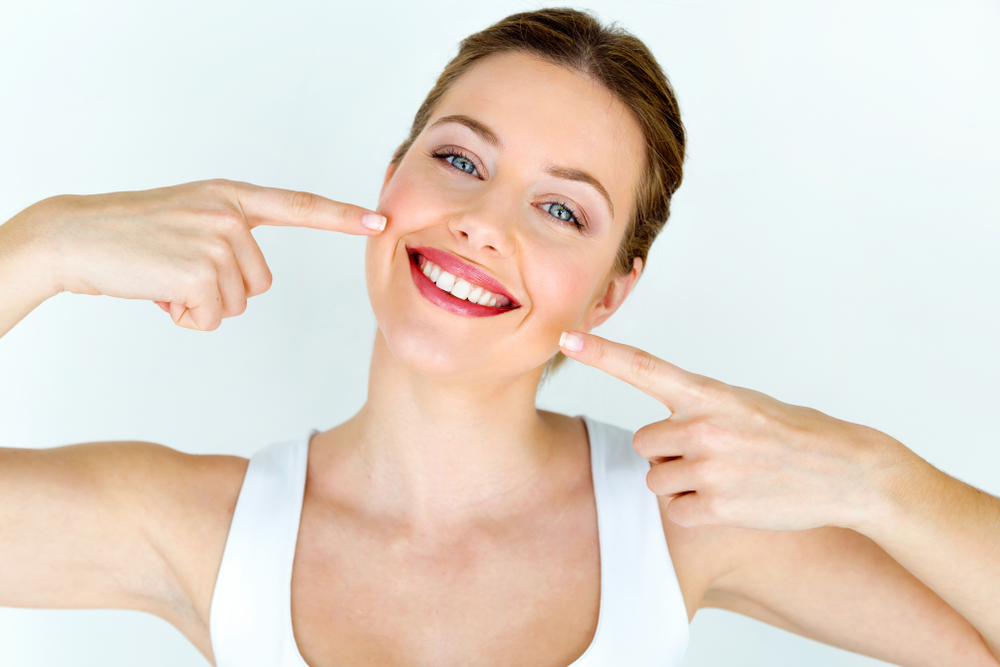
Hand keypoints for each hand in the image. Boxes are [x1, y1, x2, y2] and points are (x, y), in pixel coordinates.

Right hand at [24, 179, 385, 330]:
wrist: (75, 237)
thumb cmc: (132, 235)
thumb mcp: (189, 218)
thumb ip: (229, 235)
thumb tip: (250, 281)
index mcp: (231, 197)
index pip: (297, 205)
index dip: (340, 216)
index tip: (379, 221)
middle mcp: (230, 215)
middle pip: (261, 283)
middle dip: (222, 290)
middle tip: (177, 270)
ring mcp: (216, 241)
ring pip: (239, 303)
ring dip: (202, 304)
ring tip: (165, 277)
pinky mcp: (199, 271)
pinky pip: (213, 318)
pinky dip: (186, 317)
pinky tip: (159, 292)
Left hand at [559, 331, 908, 530]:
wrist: (848, 471)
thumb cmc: (792, 434)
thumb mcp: (743, 404)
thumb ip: (697, 408)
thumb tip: (656, 431)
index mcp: (710, 393)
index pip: (644, 368)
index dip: (602, 353)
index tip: (566, 337)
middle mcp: (705, 427)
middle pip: (645, 443)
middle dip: (667, 452)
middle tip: (710, 454)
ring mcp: (711, 467)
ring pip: (656, 479)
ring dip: (681, 482)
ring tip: (726, 475)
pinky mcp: (719, 506)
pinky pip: (677, 510)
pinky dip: (696, 509)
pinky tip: (731, 499)